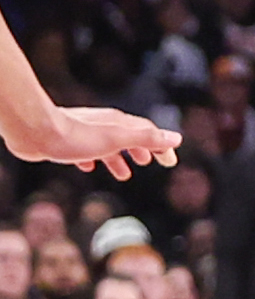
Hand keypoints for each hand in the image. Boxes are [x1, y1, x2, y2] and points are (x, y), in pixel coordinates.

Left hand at [3, 101, 178, 179]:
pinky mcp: (66, 140)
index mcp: (119, 123)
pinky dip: (93, 159)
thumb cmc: (76, 136)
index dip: (161, 145)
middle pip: (128, 136)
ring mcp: (84, 131)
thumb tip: (176, 139)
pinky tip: (88, 167)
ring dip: (118, 159)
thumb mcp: (118, 139)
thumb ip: (146, 139)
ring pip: (107, 145)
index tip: (170, 161)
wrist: (35, 131)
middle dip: (141, 150)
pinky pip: (85, 149)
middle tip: (150, 163)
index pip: (148, 132)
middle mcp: (103, 124)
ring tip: (124, 175)